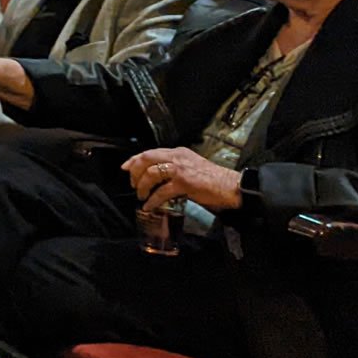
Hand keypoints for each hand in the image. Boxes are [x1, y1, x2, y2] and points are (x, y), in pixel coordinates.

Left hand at [123, 147, 243, 211]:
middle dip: (135, 171)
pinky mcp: (185, 182)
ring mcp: (181, 169)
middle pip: (146, 158)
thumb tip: (158, 179)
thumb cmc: (213, 180)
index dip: (134, 159)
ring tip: (142, 196)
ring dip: (143, 186)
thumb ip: (175, 169)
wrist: (231, 186)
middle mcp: (177, 156)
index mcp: (178, 152)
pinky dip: (153, 200)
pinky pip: (162, 191)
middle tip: (133, 184)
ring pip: (151, 173)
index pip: (150, 152)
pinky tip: (150, 206)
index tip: (125, 167)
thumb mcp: (191, 168)